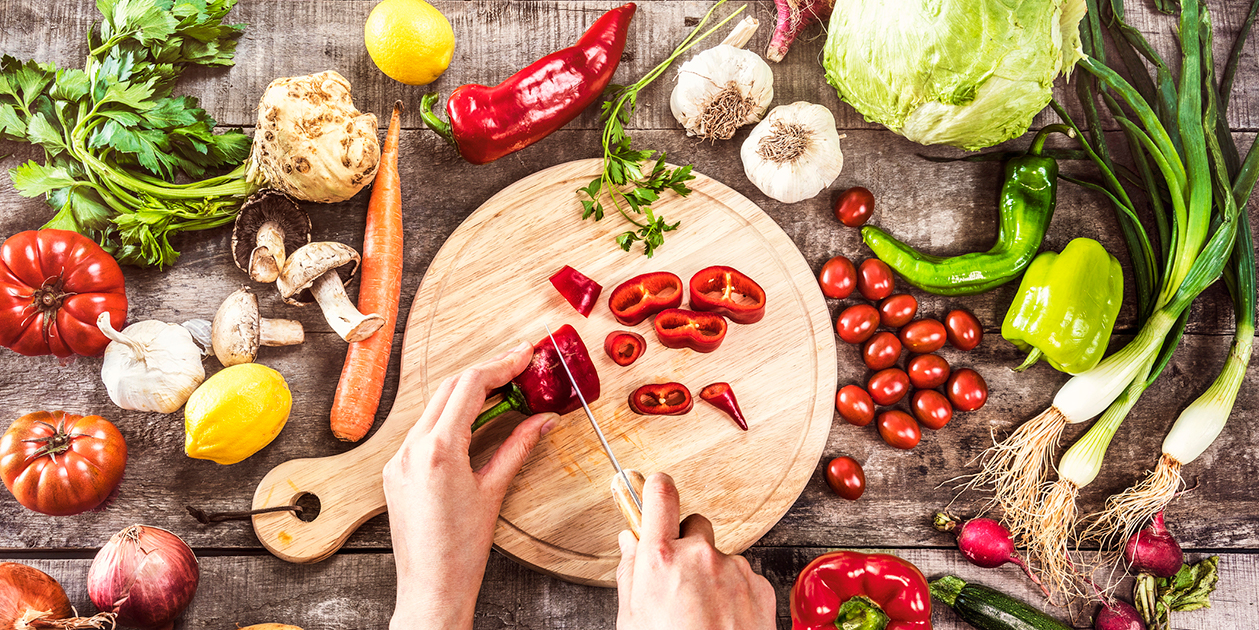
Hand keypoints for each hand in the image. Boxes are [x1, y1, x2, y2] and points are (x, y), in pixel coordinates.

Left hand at [384, 341, 557, 629]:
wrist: (430, 590)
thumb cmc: (460, 552)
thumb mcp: (493, 492)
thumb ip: (517, 448)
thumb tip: (542, 421)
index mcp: (437, 451)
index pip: (469, 386)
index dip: (501, 364)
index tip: (524, 354)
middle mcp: (411, 449)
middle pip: (449, 388)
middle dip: (485, 372)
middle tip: (518, 365)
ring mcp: (399, 459)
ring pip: (435, 407)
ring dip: (467, 393)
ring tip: (502, 389)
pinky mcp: (396, 472)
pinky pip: (423, 431)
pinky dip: (450, 418)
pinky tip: (474, 420)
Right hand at [615, 473, 776, 629]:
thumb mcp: (632, 617)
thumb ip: (631, 571)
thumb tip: (629, 541)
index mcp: (661, 558)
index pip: (660, 494)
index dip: (655, 488)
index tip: (653, 487)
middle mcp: (700, 555)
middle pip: (694, 526)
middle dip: (686, 544)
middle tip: (678, 579)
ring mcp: (734, 569)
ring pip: (720, 556)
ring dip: (712, 574)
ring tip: (702, 614)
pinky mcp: (759, 585)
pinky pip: (743, 576)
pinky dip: (734, 592)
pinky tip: (723, 621)